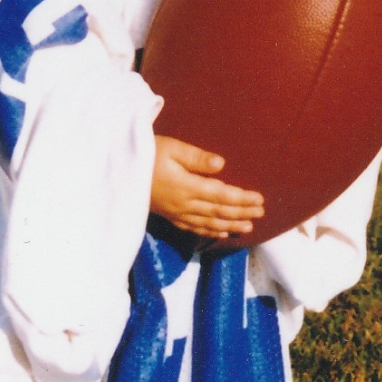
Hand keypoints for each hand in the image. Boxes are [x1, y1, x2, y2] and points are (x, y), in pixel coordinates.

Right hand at [150, 134, 264, 240]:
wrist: (119, 170)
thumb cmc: (146, 153)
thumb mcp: (171, 148)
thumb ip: (196, 158)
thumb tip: (221, 165)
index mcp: (187, 187)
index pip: (222, 196)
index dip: (243, 199)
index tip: (260, 199)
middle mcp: (184, 204)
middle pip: (219, 212)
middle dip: (242, 213)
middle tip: (261, 213)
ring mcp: (176, 213)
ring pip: (209, 223)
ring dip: (230, 225)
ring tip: (248, 227)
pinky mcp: (169, 216)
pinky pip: (194, 228)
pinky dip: (210, 231)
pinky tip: (221, 233)